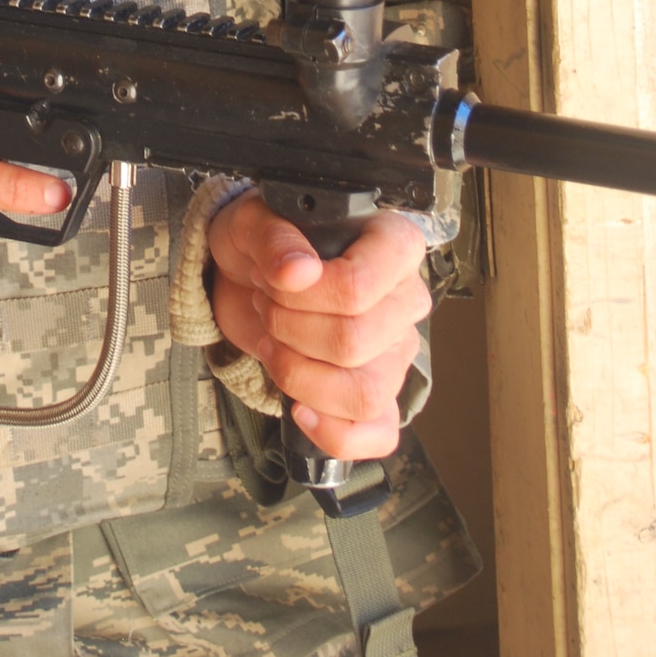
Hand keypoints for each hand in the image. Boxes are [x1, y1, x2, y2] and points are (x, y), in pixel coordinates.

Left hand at [207, 195, 430, 460]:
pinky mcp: (379, 394)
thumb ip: (274, 239)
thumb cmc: (264, 243)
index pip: (363, 286)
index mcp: (392, 245)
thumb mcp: (252, 222)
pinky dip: (334, 433)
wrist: (250, 277)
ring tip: (273, 343)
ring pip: (363, 393)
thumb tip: (298, 272)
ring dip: (298, 374)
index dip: (308, 295)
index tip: (274, 280)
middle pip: (354, 342)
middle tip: (265, 302)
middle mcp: (406, 299)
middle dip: (288, 328)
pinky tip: (299, 410)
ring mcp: (396, 352)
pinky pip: (378, 434)